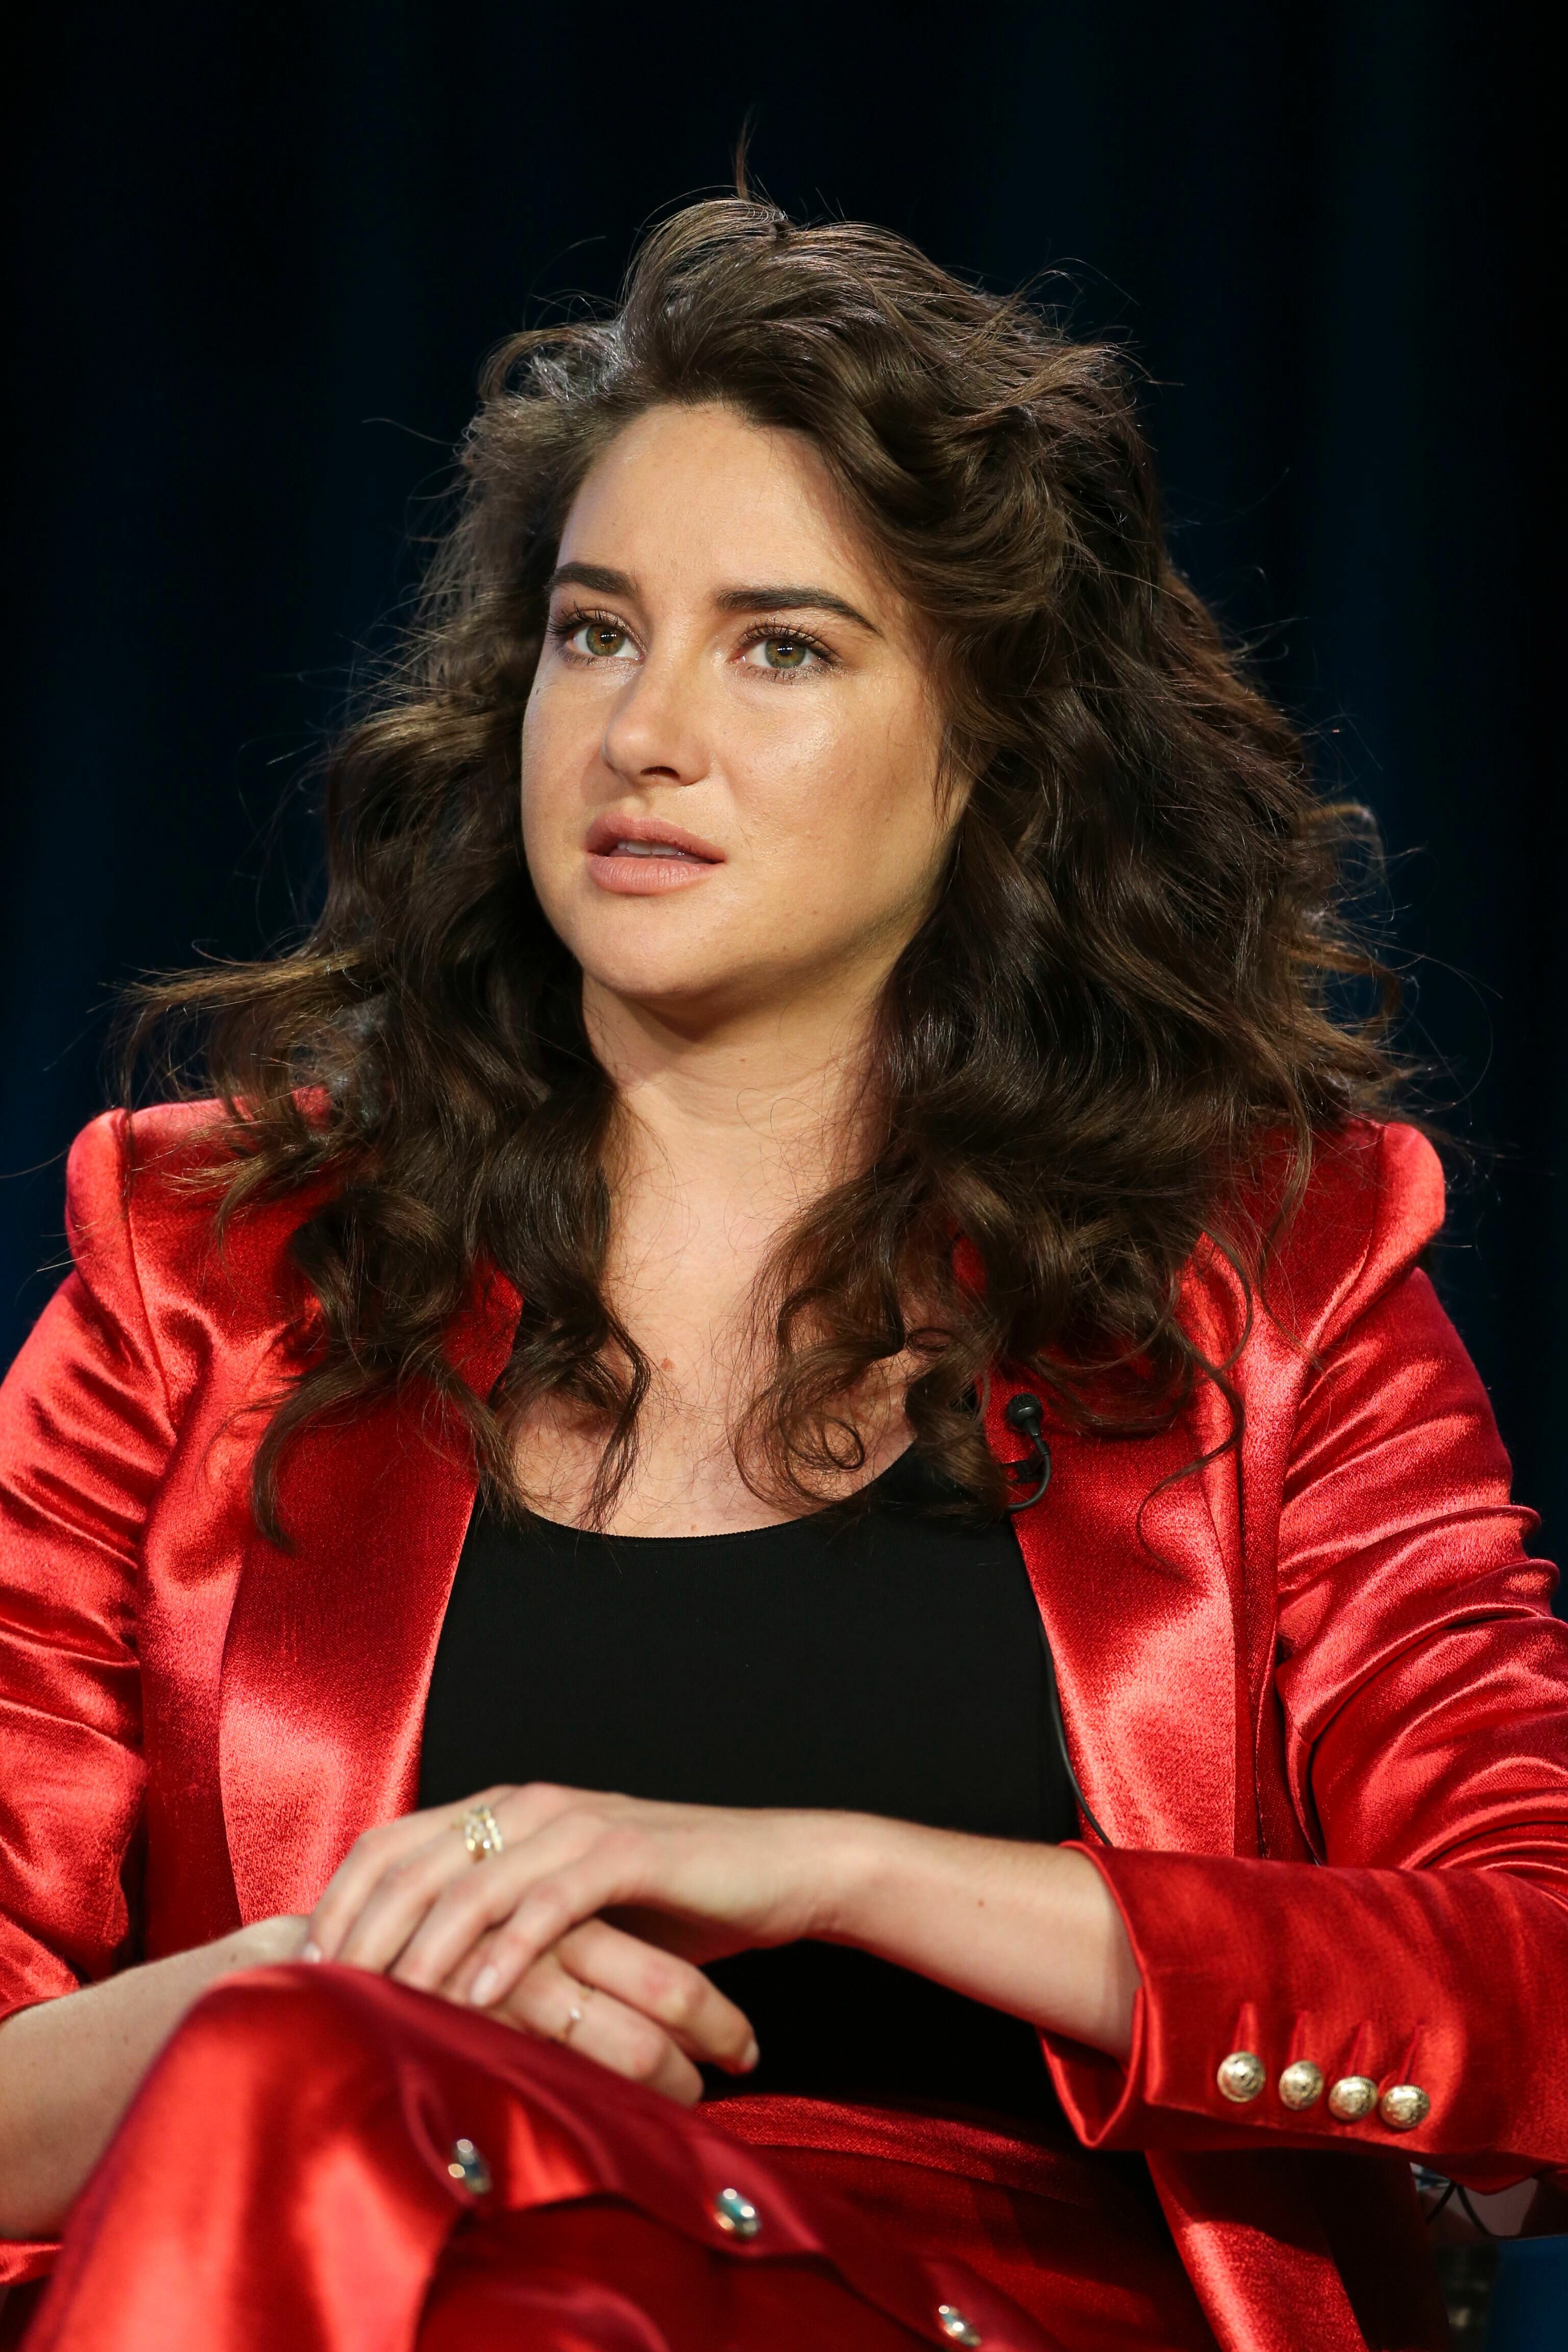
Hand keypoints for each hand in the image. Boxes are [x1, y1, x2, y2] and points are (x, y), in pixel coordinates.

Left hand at [307, 1783, 841, 2014]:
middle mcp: (529, 1806)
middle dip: (360, 1931)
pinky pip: (548, 1902)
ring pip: (470, 1881)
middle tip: (323, 1996)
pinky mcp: (627, 1854)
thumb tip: (407, 1985)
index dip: (337, 1903)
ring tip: (383, 2003)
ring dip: (420, 1947)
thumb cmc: (669, 1906)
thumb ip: (494, 1925)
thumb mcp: (564, 1914)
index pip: (387, 1845)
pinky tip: (474, 1995)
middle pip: (412, 1861)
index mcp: (503, 1811)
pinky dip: (505, 1950)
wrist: (776, 1872)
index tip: (301, 1970)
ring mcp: (577, 1824)